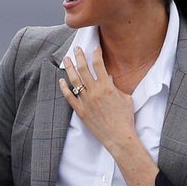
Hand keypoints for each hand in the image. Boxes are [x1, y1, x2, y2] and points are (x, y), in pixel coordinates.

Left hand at [61, 45, 158, 185]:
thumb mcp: (125, 98)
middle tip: (76, 49)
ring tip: (66, 59)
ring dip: (69, 68)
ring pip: (74, 80)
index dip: (96, 54)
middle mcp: (95, 92)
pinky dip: (64, 87)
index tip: (94, 48)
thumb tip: (107, 78)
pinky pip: (69, 97)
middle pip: (83, 69)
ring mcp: (86, 101)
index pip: (99, 64)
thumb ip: (115, 86)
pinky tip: (61, 80)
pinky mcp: (80, 111)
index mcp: (107, 87)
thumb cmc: (125, 118)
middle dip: (79, 56)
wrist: (119, 137)